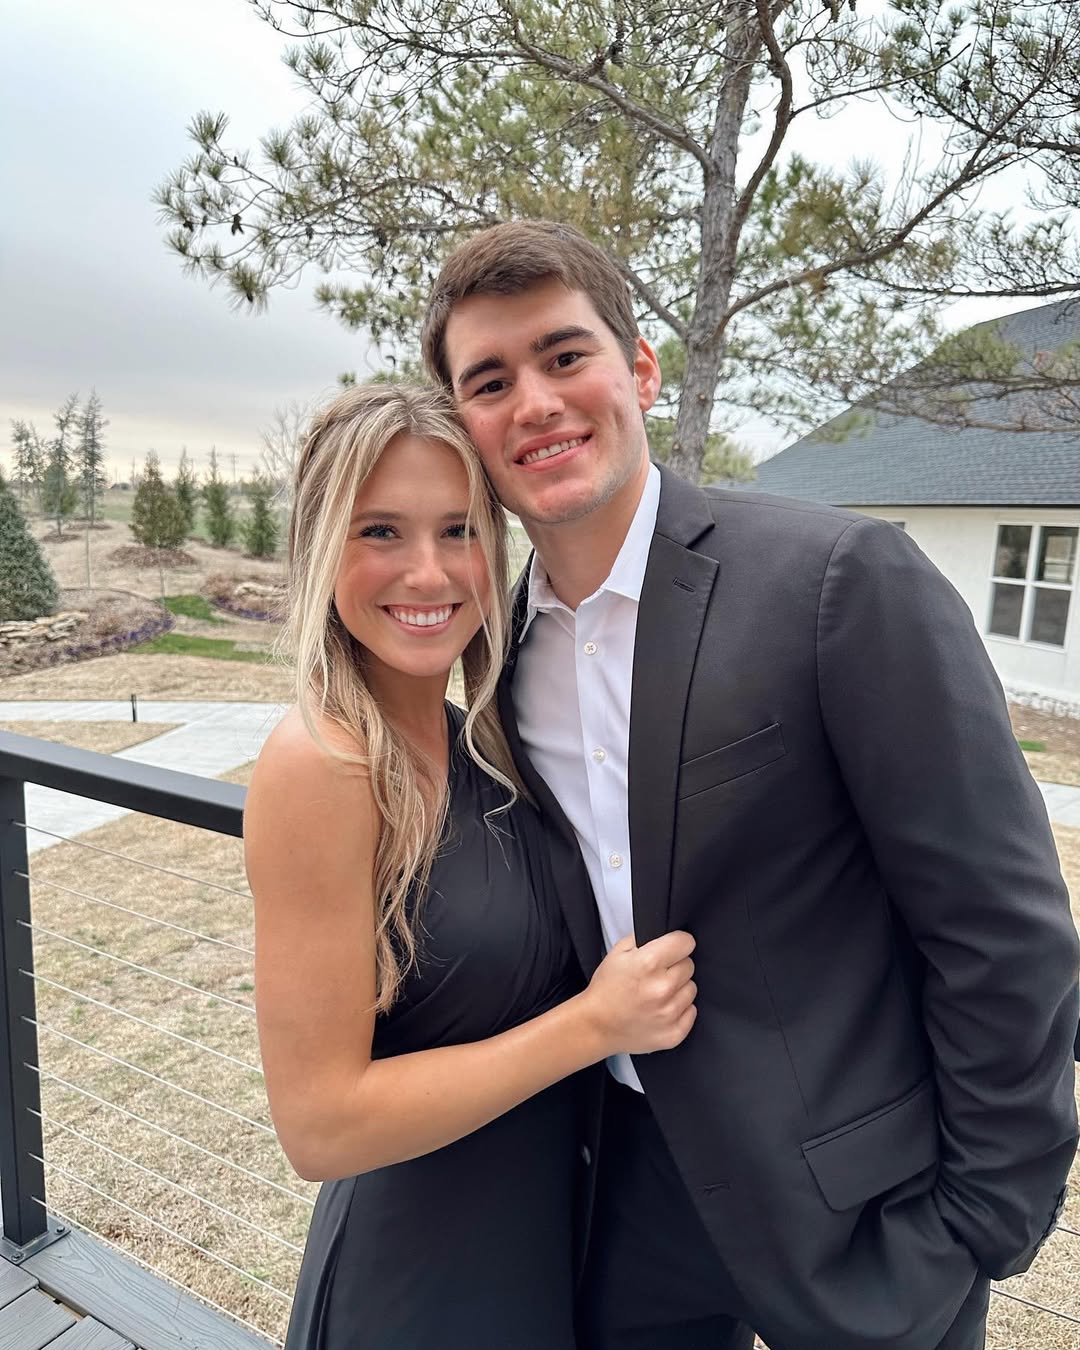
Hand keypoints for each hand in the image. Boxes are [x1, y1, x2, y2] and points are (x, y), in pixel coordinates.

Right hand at [580, 931, 696, 1056]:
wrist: (597, 1025)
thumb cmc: (607, 989)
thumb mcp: (619, 952)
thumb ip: (646, 938)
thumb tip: (667, 934)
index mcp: (648, 963)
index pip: (686, 942)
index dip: (677, 943)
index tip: (672, 948)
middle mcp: (662, 988)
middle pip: (689, 965)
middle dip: (675, 967)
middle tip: (656, 975)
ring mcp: (669, 1013)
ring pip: (691, 989)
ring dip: (677, 989)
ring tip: (656, 994)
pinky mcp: (674, 1034)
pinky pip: (691, 1011)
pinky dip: (679, 1010)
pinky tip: (660, 1009)